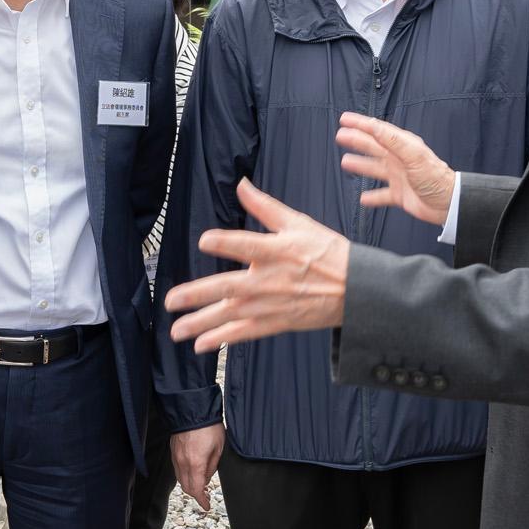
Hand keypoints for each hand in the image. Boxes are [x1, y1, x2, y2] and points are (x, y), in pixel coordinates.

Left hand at [164, 180, 353, 353]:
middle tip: (170, 301)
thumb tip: (241, 184)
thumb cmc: (328, 253)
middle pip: (227, 287)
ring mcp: (271, 304)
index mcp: (276, 250)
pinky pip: (245, 333)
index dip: (224, 242)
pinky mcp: (276, 323)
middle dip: (196, 295)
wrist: (357, 290)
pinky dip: (223, 340)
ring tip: (176, 330)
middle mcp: (269, 279)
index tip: (204, 241)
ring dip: (201, 323)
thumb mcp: (298, 223)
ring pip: (230, 315)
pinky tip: (201, 345)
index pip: (245, 244)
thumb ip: (264, 206)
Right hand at [169, 424, 224, 512]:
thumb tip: (206, 478)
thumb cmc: (208, 427)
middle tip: (206, 496)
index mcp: (195, 463)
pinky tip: (192, 473)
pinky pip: (177, 470)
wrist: (192, 410)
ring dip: (190, 485)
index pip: (196, 489)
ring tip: (200, 485)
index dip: (202, 500)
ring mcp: (176, 457)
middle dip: (196, 494)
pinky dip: (184, 476)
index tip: (206, 506)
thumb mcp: (218, 449)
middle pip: (186, 487)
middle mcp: (182, 463)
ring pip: (180, 479)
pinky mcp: (173, 452)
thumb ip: (212, 467)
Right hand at [337, 113, 454, 226]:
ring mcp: (398, 177)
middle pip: (373, 147)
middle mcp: (399, 160)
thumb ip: (394, 141)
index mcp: (403, 147)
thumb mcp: (414, 156)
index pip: (378, 131)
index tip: (345, 119)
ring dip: (360, 165)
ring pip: (374, 169)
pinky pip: (381, 195)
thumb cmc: (435, 178)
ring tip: (345, 162)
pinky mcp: (399, 195)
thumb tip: (375, 127)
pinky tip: (362, 198)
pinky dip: (371, 197)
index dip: (361, 124)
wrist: (448, 203)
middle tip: (340, 136)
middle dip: (357, 140)